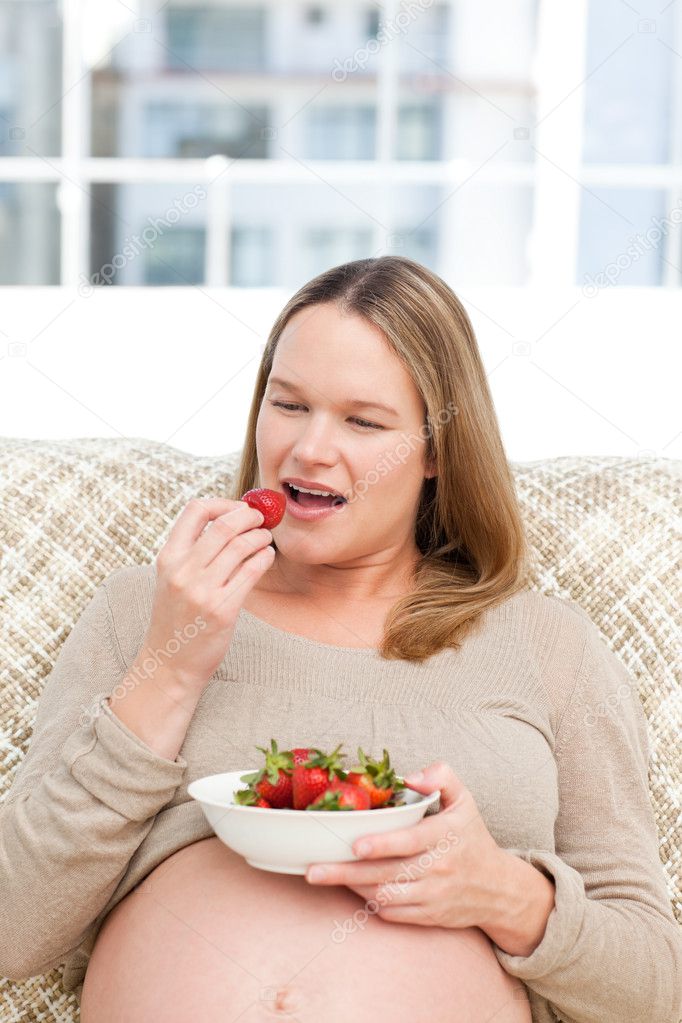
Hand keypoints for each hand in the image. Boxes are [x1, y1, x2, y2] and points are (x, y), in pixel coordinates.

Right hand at [142, 498, 274, 691]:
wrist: (169, 664)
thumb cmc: (176, 618)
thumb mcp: (171, 579)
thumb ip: (192, 552)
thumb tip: (230, 521)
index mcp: (168, 558)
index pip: (195, 510)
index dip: (222, 503)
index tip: (237, 508)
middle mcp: (182, 571)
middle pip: (225, 525)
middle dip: (250, 516)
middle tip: (261, 518)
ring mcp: (202, 591)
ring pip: (242, 546)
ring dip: (261, 537)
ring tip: (265, 539)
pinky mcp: (222, 610)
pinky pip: (252, 571)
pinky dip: (264, 557)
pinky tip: (267, 557)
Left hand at [305, 761, 507, 929]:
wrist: (498, 888)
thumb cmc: (472, 837)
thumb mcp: (464, 799)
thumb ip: (442, 776)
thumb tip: (410, 776)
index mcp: (445, 836)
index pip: (410, 842)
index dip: (382, 845)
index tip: (355, 844)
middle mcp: (438, 868)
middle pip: (386, 873)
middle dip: (346, 872)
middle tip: (313, 869)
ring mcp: (432, 895)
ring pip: (385, 896)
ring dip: (352, 887)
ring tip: (323, 874)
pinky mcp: (427, 916)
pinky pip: (392, 912)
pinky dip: (369, 902)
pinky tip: (351, 887)